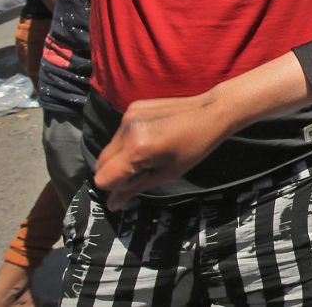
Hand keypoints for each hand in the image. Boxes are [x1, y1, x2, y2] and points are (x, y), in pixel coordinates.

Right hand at [93, 92, 235, 209]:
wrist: (211, 112)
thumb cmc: (194, 147)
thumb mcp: (166, 174)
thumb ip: (135, 189)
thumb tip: (112, 204)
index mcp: (136, 148)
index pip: (102, 178)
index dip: (119, 185)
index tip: (141, 178)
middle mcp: (126, 130)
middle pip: (100, 163)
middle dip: (118, 171)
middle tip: (147, 166)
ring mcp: (128, 115)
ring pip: (108, 148)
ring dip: (122, 156)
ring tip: (151, 151)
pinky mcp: (132, 107)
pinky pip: (119, 133)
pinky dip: (128, 141)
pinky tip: (152, 137)